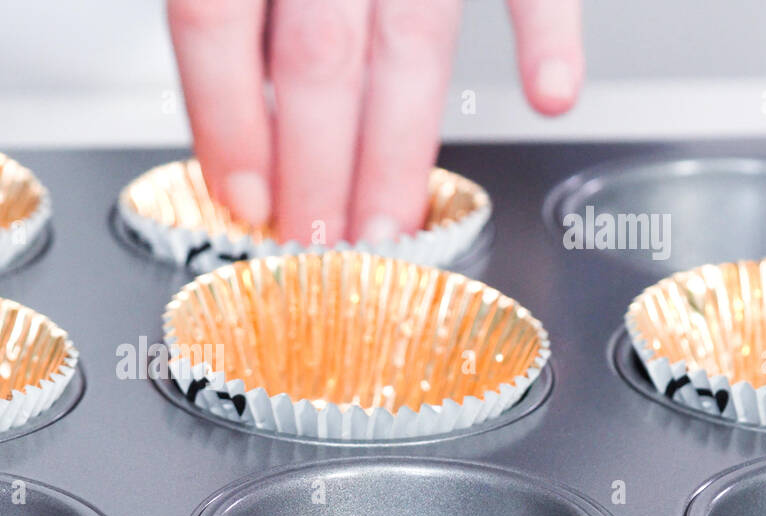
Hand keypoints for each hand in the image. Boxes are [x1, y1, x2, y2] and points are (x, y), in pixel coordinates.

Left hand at [167, 0, 583, 242]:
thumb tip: (227, 68)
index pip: (216, 22)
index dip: (224, 122)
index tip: (239, 197)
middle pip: (316, 58)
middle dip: (314, 166)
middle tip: (316, 243)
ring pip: (411, 41)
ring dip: (399, 146)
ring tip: (388, 222)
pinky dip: (546, 26)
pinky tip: (549, 94)